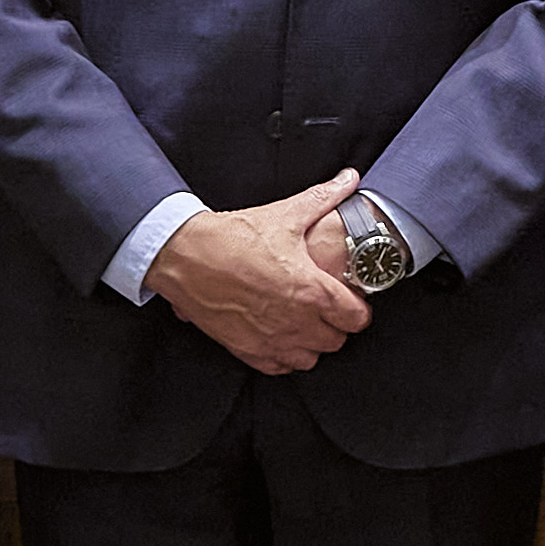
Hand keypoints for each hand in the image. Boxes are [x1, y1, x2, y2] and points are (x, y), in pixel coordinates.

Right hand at [152, 169, 373, 376]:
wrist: (186, 256)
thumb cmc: (235, 237)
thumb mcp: (286, 214)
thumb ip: (324, 196)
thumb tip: (350, 178)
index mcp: (312, 291)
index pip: (355, 318)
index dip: (359, 309)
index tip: (352, 300)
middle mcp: (296, 322)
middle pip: (336, 341)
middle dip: (337, 326)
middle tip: (328, 308)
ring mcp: (271, 340)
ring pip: (310, 359)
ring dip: (312, 343)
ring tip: (306, 323)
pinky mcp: (246, 349)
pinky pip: (279, 367)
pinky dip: (284, 356)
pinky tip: (281, 336)